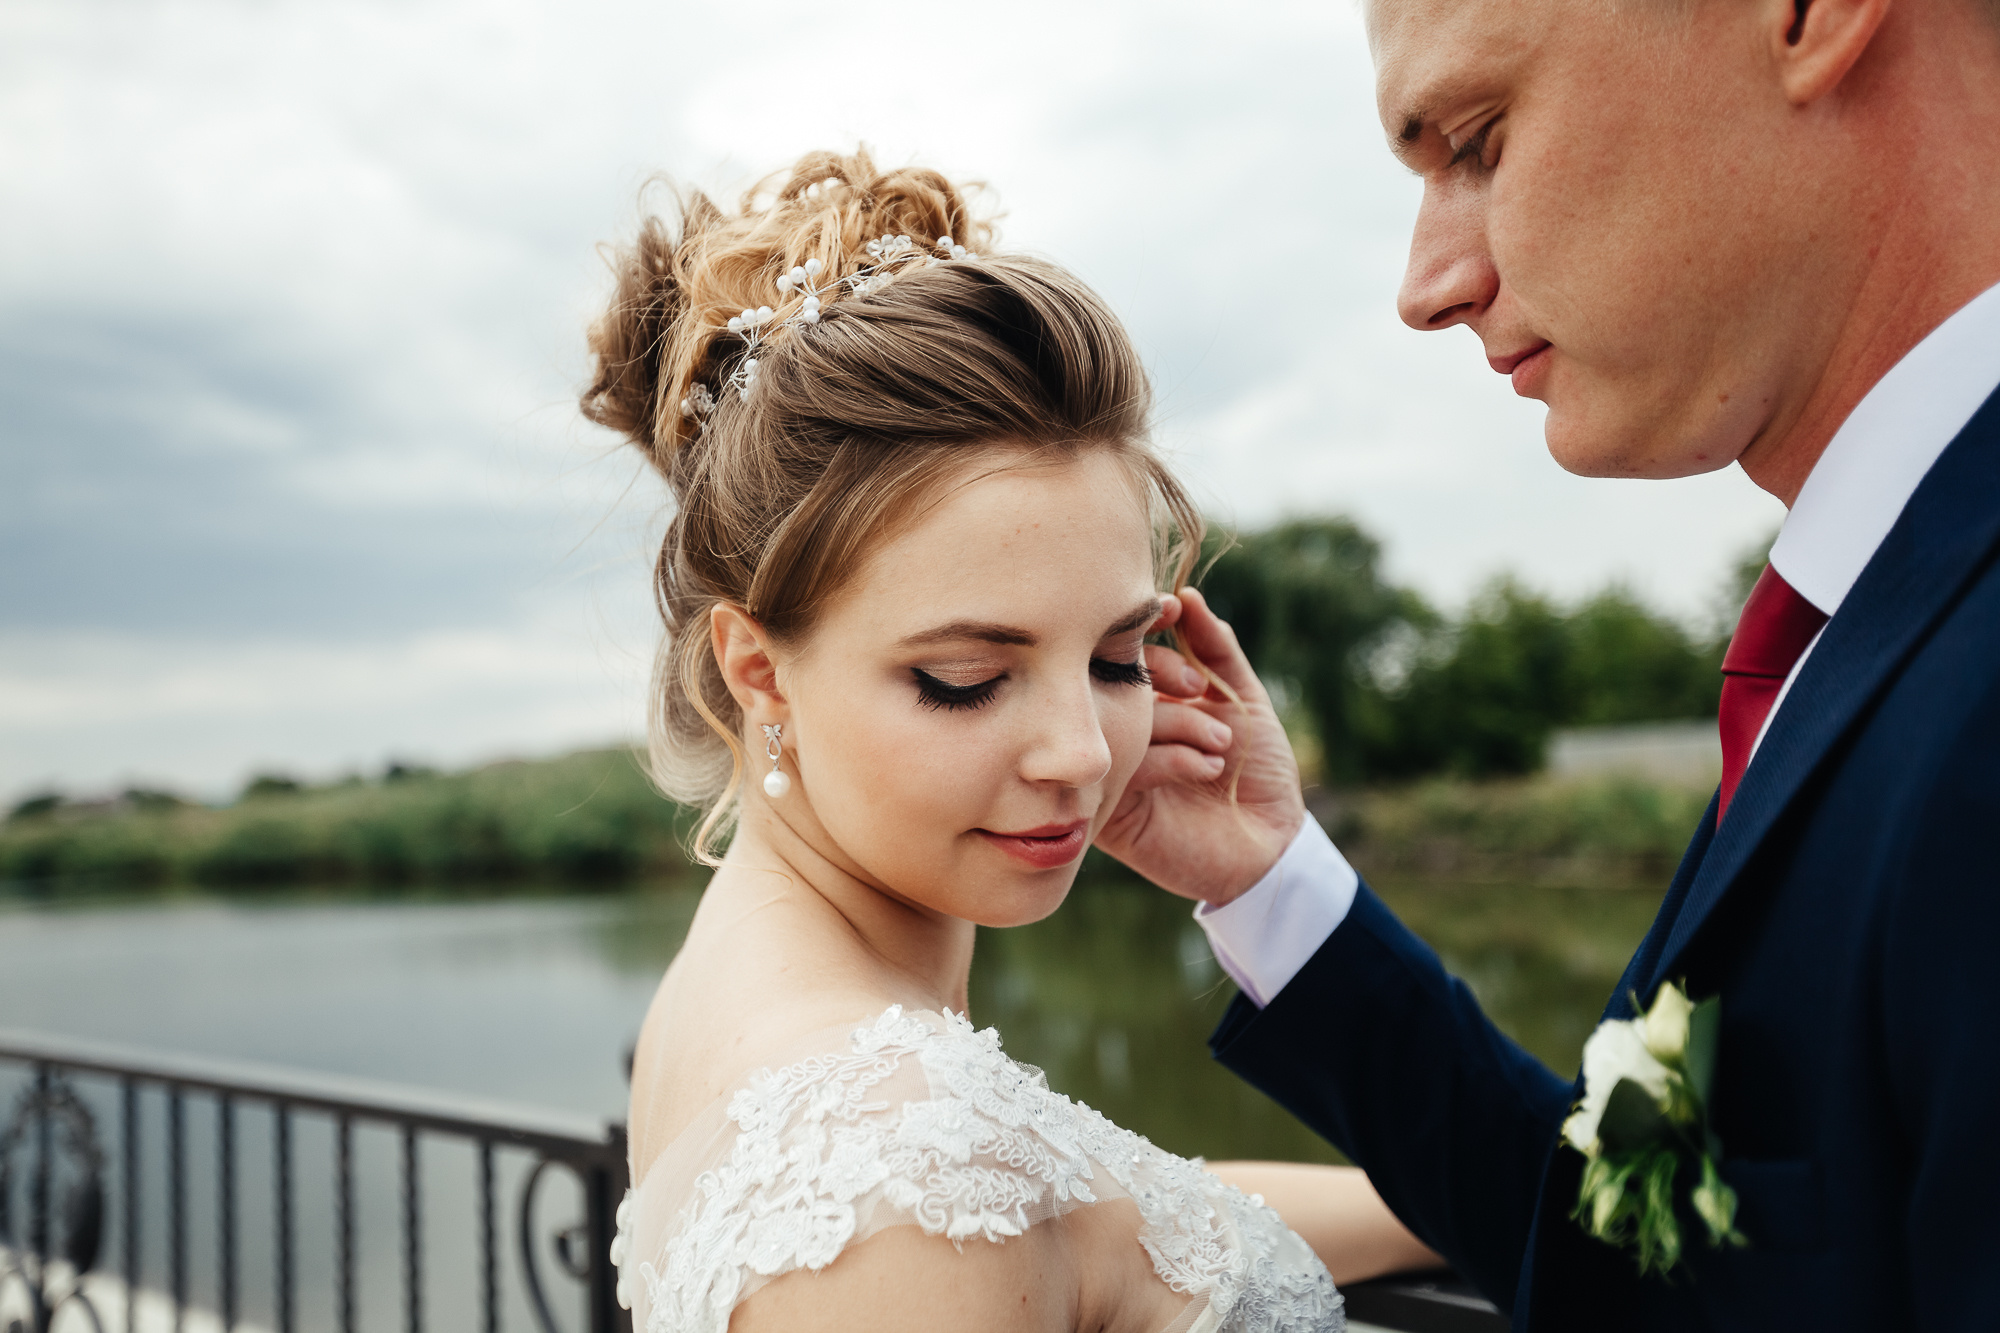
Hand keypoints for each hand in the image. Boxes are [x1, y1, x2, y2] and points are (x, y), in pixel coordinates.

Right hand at [1095, 587, 1304, 905]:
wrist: (1272, 845)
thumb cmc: (1257, 772)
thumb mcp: (1243, 700)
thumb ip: (1217, 648)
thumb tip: (1186, 596)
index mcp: (1143, 702)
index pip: (1121, 649)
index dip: (1144, 627)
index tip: (1173, 614)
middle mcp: (1120, 732)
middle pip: (1112, 679)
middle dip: (1163, 673)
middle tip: (1204, 691)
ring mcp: (1111, 769)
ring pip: (1122, 721)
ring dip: (1182, 723)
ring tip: (1222, 745)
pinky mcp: (1110, 811)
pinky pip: (1126, 766)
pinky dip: (1174, 758)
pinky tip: (1208, 768)